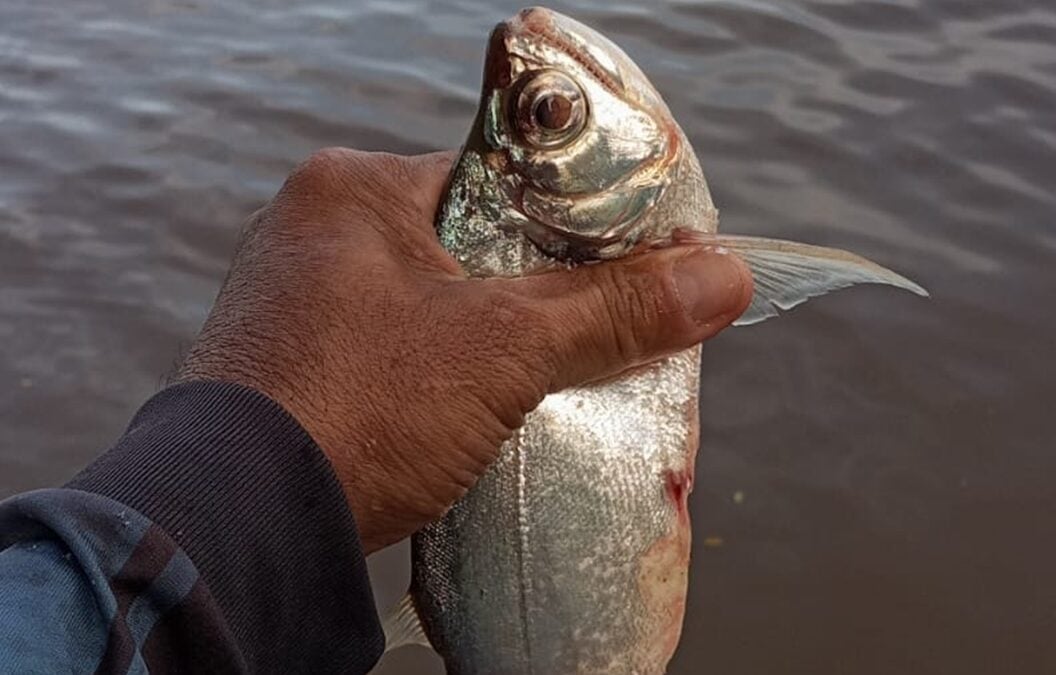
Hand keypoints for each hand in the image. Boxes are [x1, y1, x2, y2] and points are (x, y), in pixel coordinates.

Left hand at [179, 148, 751, 552]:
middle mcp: (317, 230)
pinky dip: (453, 377)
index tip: (635, 261)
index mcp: (353, 189)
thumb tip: (723, 278)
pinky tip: (491, 410)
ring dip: (499, 343)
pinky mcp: (300, 364)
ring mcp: (301, 301)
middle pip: (476, 246)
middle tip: (605, 328)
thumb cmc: (360, 409)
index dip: (579, 222)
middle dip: (542, 294)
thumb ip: (613, 309)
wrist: (242, 528)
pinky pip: (405, 352)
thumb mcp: (505, 350)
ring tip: (559, 376)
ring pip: (442, 306)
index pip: (502, 180)